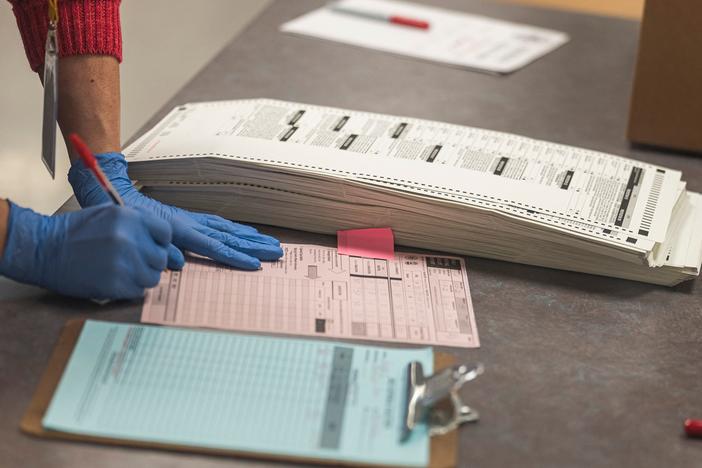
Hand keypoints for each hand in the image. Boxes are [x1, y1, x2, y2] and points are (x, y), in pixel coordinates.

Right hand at [0, 202, 170, 299]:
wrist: (42, 249)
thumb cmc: (74, 232)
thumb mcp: (108, 214)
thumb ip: (137, 223)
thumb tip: (162, 241)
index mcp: (129, 218)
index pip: (166, 233)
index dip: (160, 242)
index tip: (151, 246)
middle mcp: (129, 239)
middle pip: (161, 258)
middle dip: (150, 261)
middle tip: (134, 262)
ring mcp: (123, 263)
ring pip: (152, 277)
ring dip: (141, 277)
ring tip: (122, 271)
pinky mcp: (115, 285)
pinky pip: (138, 291)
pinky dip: (129, 289)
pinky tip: (114, 280)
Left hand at [68, 152, 282, 269]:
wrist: (110, 191)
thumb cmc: (118, 214)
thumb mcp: (133, 234)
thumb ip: (154, 248)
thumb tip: (177, 262)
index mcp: (178, 228)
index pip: (213, 246)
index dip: (235, 257)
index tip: (255, 265)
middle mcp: (189, 222)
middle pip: (229, 235)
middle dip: (254, 245)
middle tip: (277, 251)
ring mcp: (189, 219)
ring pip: (226, 229)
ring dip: (250, 237)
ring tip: (270, 243)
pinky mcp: (185, 218)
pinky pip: (217, 224)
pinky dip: (234, 230)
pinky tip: (245, 233)